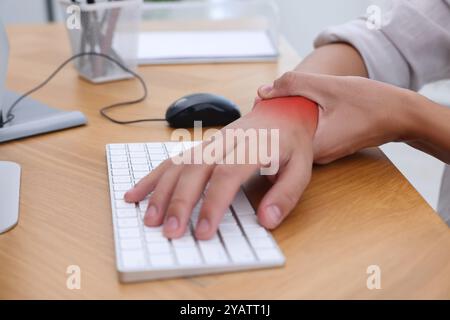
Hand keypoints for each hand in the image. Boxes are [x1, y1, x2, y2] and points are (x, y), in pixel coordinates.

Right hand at [124, 97, 317, 239]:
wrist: (281, 112)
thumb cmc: (291, 144)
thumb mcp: (301, 169)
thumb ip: (285, 195)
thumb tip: (267, 220)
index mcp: (255, 145)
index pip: (228, 173)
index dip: (212, 202)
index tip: (202, 230)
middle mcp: (227, 141)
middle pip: (196, 168)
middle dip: (180, 201)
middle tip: (170, 231)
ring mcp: (210, 141)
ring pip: (180, 163)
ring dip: (161, 191)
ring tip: (150, 218)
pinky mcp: (201, 145)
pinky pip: (173, 159)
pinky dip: (153, 177)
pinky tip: (137, 193)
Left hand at [257, 72, 415, 163]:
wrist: (401, 115)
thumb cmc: (370, 102)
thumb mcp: (329, 86)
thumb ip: (294, 85)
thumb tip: (263, 90)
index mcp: (313, 148)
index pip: (275, 142)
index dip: (263, 124)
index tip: (256, 108)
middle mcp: (316, 158)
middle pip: (282, 142)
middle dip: (272, 122)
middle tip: (263, 103)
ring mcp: (323, 155)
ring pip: (294, 139)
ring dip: (286, 122)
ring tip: (278, 104)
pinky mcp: (329, 148)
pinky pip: (306, 137)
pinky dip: (300, 124)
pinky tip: (299, 109)